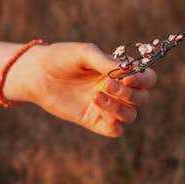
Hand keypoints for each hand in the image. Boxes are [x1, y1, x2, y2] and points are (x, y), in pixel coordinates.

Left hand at [12, 42, 156, 136]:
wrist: (36, 74)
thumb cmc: (61, 58)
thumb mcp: (85, 53)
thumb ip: (106, 62)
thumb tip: (128, 70)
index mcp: (119, 71)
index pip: (148, 79)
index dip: (144, 79)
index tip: (128, 76)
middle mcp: (117, 90)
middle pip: (143, 98)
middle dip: (130, 93)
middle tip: (108, 84)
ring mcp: (106, 107)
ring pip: (131, 115)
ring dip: (120, 107)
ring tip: (96, 95)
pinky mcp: (93, 121)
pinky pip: (115, 130)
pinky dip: (113, 122)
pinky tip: (95, 105)